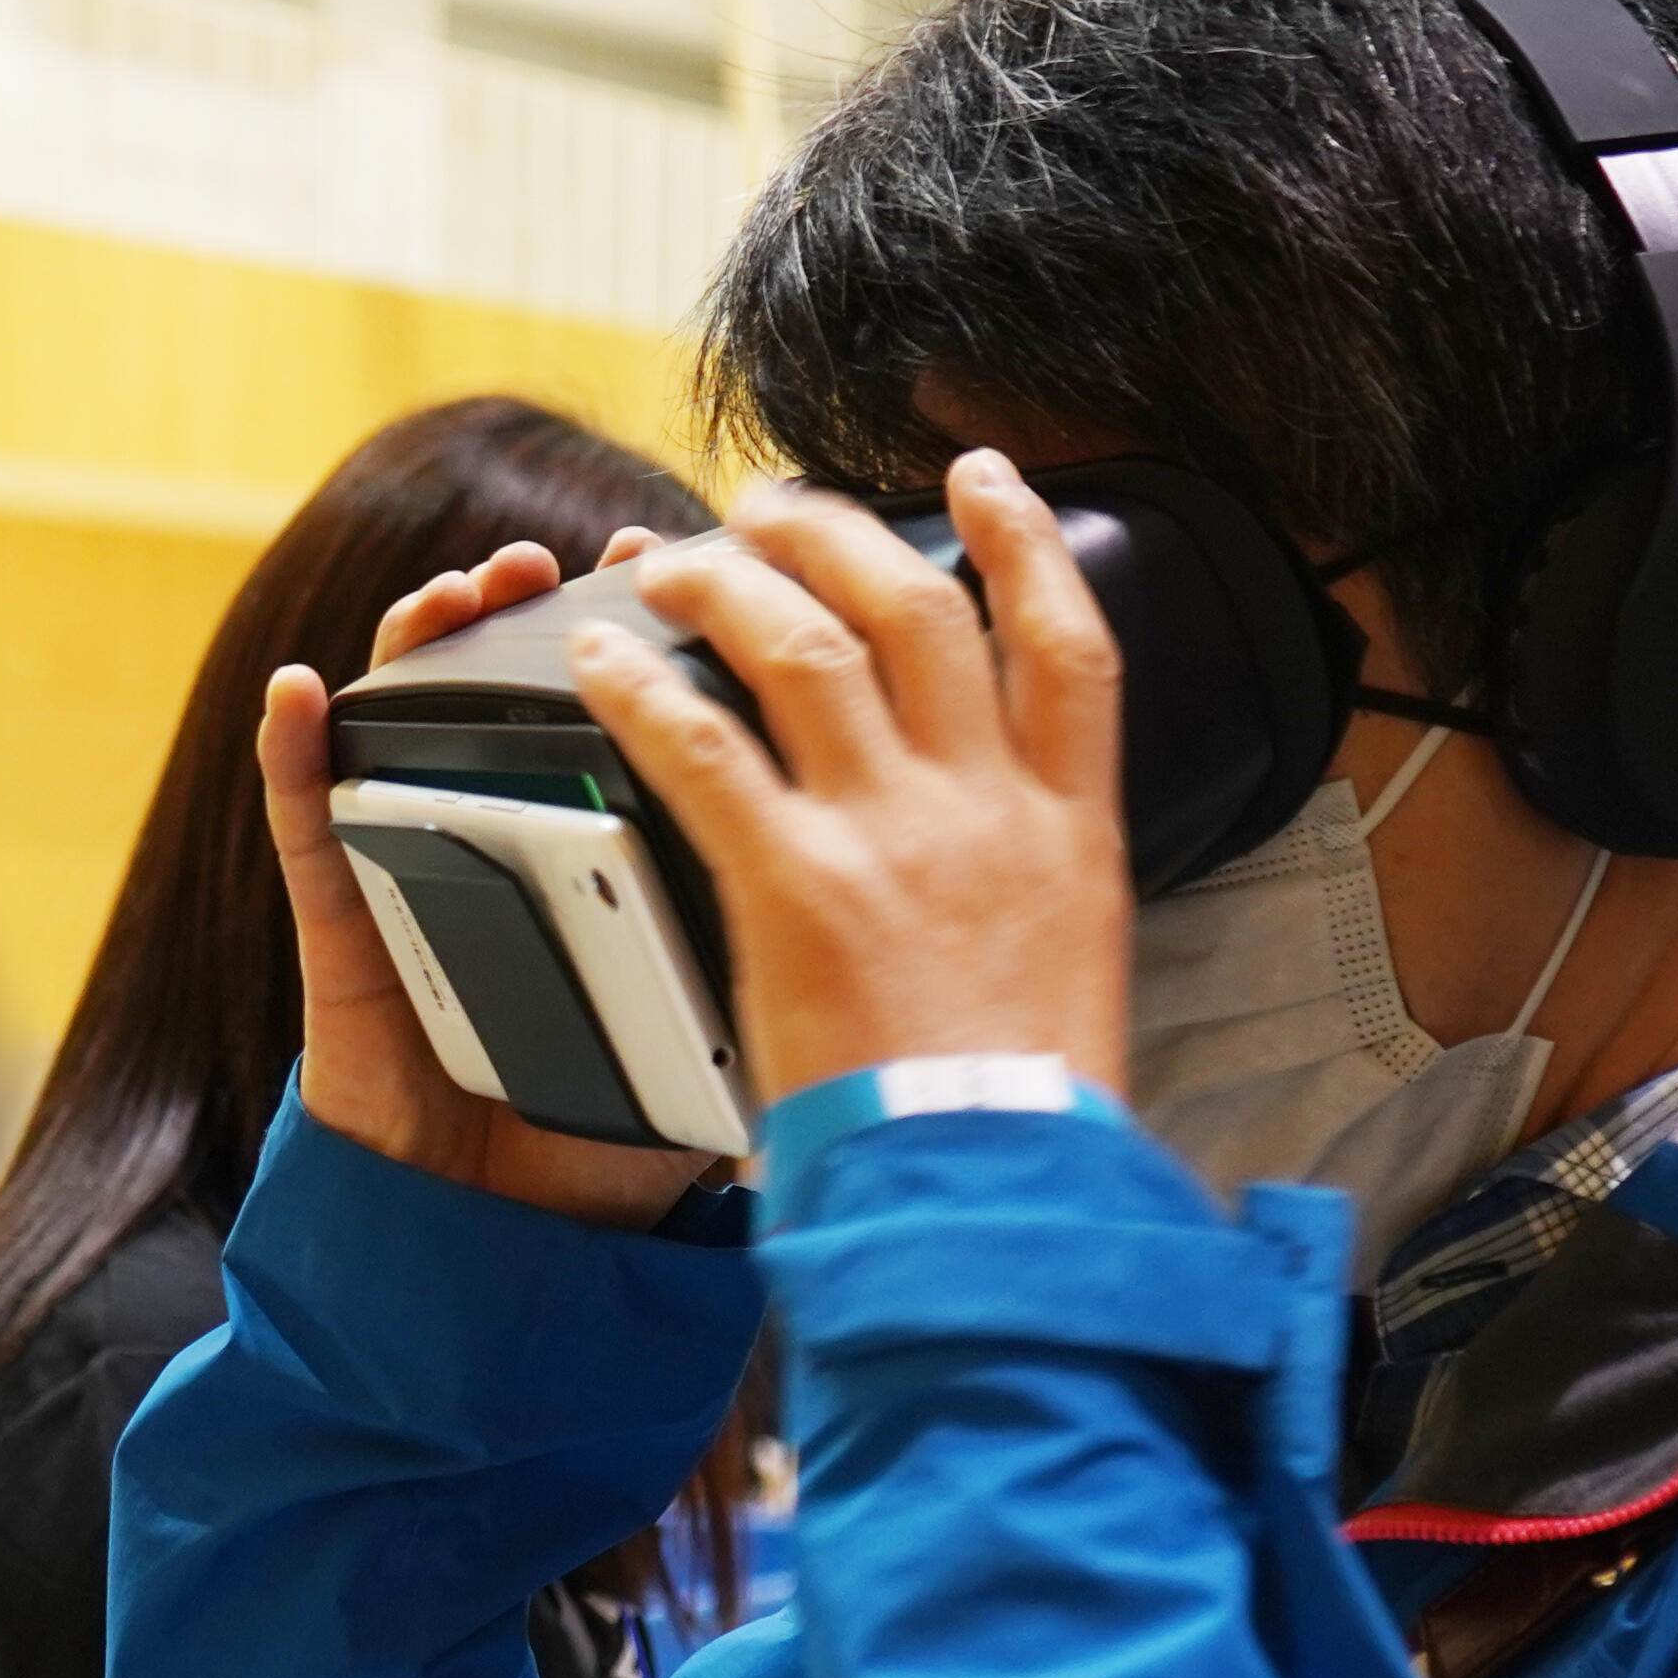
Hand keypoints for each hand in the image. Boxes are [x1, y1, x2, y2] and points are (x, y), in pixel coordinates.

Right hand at [258, 532, 722, 1227]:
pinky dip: (293, 758)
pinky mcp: (345, 936)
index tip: (704, 567)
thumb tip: (882, 921)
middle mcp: (512, 856)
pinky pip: (308, 834)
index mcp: (601, 872)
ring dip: (426, 645)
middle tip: (595, 561)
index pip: (633, 725)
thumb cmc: (604, 1162)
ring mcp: (422, 882)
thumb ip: (780, 977)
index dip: (660, 636)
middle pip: (525, 700)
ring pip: (412, 731)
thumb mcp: (719, 1055)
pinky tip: (302, 695)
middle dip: (550, 609)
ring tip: (468, 592)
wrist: (502, 1260)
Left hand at [568, 452, 1133, 1110]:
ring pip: (807, 647)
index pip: (1069, 644)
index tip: (985, 482)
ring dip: (730, 583)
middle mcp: (989, 807)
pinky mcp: (798, 885)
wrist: (994, 1195)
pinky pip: (704, 749)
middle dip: (838, 534)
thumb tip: (1008, 859)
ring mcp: (894, 836)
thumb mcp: (1077, 974)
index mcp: (1072, 831)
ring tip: (671, 562)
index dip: (1026, 543)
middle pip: (918, 608)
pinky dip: (645, 691)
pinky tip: (600, 663)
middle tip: (775, 505)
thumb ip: (1038, 891)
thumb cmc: (1022, 1118)